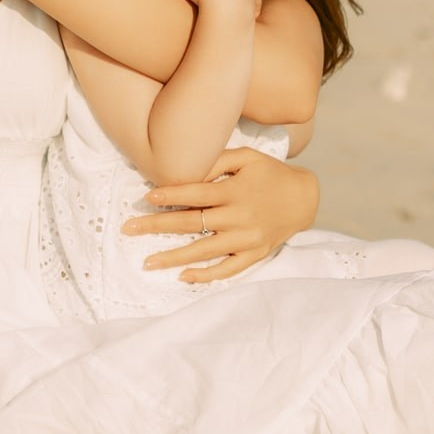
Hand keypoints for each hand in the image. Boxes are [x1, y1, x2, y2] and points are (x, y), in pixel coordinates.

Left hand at [122, 145, 318, 283]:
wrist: (304, 198)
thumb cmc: (269, 173)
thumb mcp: (246, 157)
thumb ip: (217, 161)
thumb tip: (187, 172)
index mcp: (236, 191)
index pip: (196, 194)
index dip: (170, 195)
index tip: (146, 198)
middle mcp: (239, 217)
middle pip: (193, 223)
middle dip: (157, 226)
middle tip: (129, 228)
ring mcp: (247, 240)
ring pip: (204, 251)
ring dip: (174, 257)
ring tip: (147, 261)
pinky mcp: (254, 255)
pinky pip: (227, 270)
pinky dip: (206, 275)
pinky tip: (183, 276)